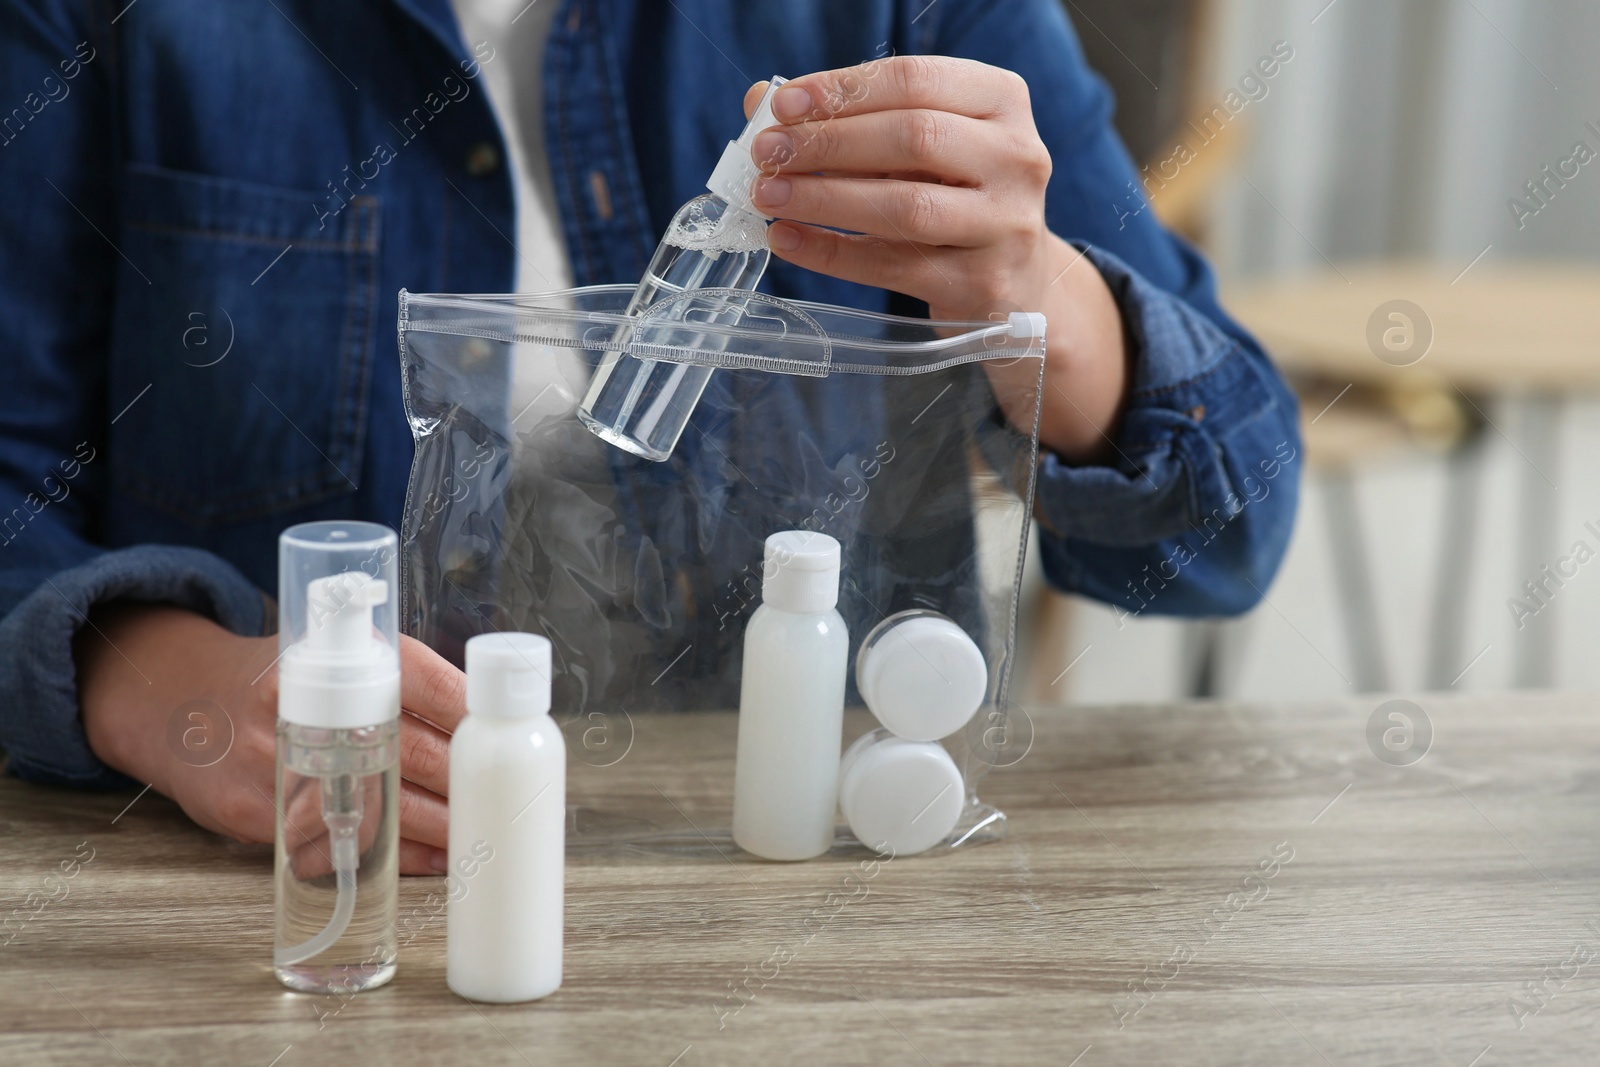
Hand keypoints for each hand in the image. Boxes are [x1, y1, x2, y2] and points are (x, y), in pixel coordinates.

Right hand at [77, 603, 464, 874]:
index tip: (502, 734)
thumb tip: (482, 714)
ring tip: (475, 833)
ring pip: (379, 805)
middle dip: (462, 781)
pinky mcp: (257, 810)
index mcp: (332, 653)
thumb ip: (396, 677)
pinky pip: (336, 842)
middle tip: (499, 797)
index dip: (468, 712)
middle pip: (409, 750)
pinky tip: (429, 858)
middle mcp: (303, 702)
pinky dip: (393, 857)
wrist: (177, 701)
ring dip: (437, 826)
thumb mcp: (331, 651)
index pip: (421, 681)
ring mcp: (277, 760)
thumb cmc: (281, 680)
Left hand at [743, 56, 1128, 461]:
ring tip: (767, 195)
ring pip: (906, 205)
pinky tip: (787, 240)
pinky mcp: (983, 285)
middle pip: (913, 137)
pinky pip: (893, 267)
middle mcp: (1017, 157)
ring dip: (825, 198)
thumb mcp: (916, 149)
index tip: (781, 105)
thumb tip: (759, 103)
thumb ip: (848, 119)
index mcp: (1002, 102)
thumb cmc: (954, 197)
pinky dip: (831, 253)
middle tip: (767, 153)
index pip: (915, 80)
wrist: (1014, 282)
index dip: (842, 89)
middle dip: (828, 143)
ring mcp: (1007, 225)